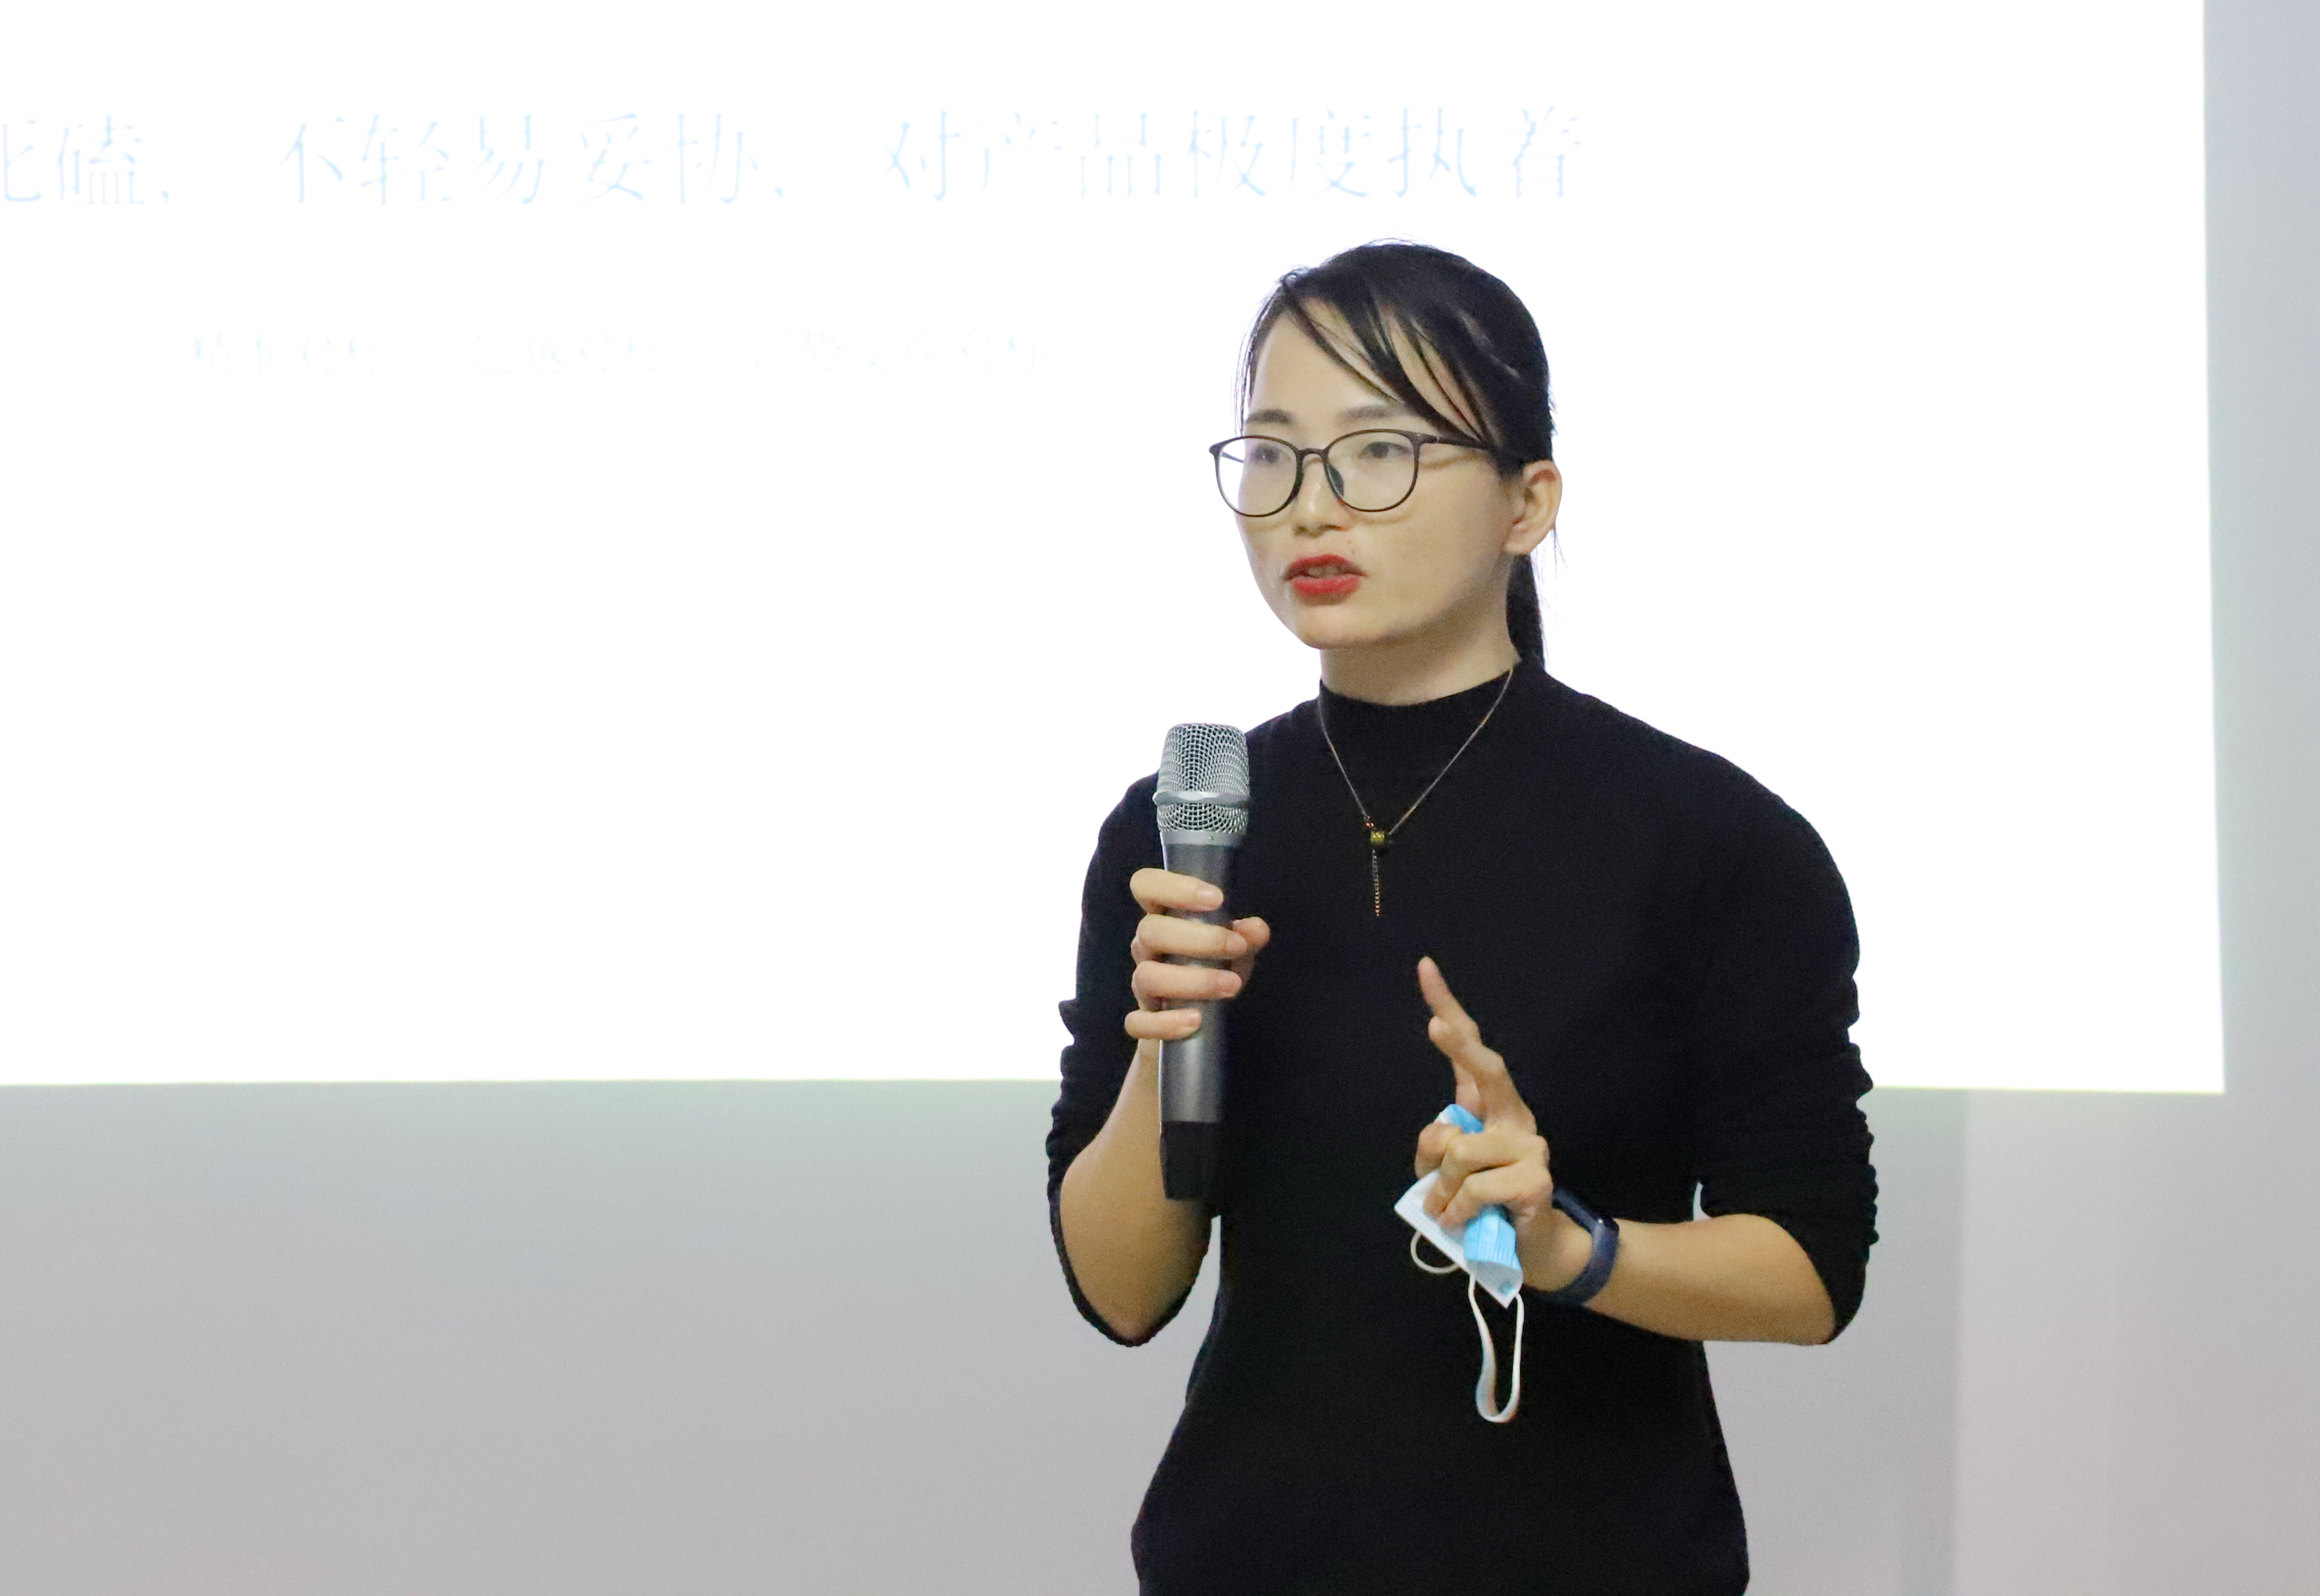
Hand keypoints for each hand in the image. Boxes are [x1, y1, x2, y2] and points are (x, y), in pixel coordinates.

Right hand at [1123, 868, 1272, 1044]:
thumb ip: (1245, 938)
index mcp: (1164, 920)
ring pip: (1146, 977)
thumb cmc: (1209, 972)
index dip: (1174, 886)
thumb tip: (1256, 929)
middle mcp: (1146, 948)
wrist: (1191, 1023)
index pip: (1146, 886)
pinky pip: (1138, 1023)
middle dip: (1199, 939)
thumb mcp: (1232, 953)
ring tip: (1231, 986)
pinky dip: (1166, 1023)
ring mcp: (1141, 985)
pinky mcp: (1143, 1021)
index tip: (1216, 898)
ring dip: (1193, 980)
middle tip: (1237, 947)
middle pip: (1150, 931)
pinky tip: (1196, 1020)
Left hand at [1412, 956, 1555, 1235]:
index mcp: (1489, 1104)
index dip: (1446, 1006)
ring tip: (1446, 1208)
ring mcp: (1530, 1145)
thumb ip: (1436, 1146)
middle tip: (1435, 1026)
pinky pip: (1474, 1188)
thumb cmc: (1481, 1202)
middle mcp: (1514, 1114)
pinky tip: (1462, 1220)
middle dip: (1459, 1046)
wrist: (1530, 1248)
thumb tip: (1444, 1137)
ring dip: (1440, 1188)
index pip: (1470, 1048)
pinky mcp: (1536, 1179)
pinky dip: (1457, 1210)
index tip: (1424, 966)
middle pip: (1487, 1069)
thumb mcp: (1444, 1171)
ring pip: (1460, 1151)